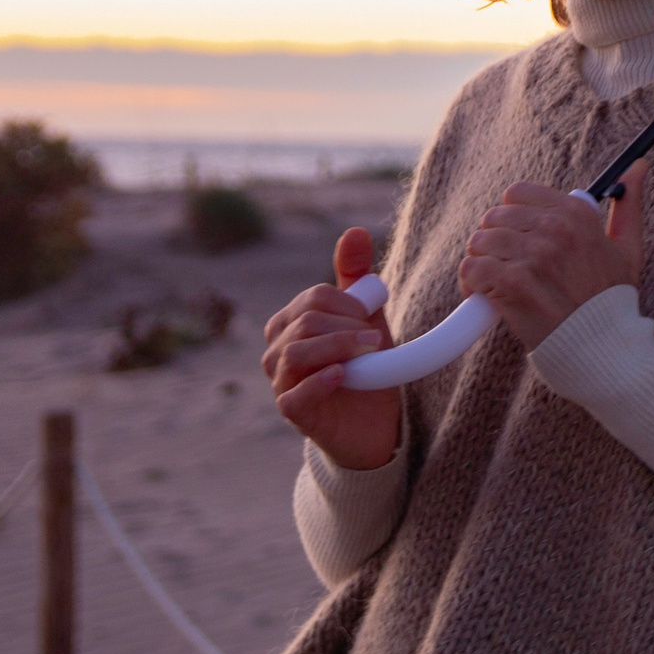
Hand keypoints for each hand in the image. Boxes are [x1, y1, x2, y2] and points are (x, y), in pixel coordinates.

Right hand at [264, 226, 402, 470]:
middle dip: (347, 326)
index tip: (372, 316)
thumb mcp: (365, 319)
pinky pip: (294, 394)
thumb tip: (354, 231)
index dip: (347, 304)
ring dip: (340, 348)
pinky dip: (321, 380)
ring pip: (297, 352)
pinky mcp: (290, 412)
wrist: (376, 422)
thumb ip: (356, 278)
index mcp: (291, 322)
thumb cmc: (365, 367)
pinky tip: (345, 375)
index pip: (312, 298)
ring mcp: (280, 382)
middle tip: (376, 340)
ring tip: (369, 354)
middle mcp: (277, 350)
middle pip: (305, 322)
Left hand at [458, 160, 647, 349]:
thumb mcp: (629, 248)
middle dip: (494, 241)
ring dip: (481, 262)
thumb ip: (630, 204)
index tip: (517, 237)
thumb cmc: (613, 300)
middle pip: (494, 217)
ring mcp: (533, 256)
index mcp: (576, 214)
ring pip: (479, 242)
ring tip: (494, 281)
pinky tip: (485, 296)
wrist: (605, 349)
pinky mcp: (514, 284)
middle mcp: (555, 229)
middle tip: (504, 264)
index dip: (511, 216)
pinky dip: (471, 283)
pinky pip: (472, 268)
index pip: (516, 194)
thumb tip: (639, 165)